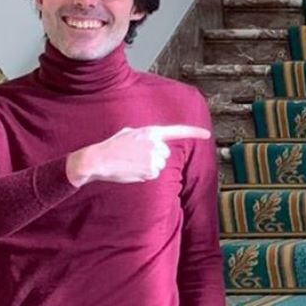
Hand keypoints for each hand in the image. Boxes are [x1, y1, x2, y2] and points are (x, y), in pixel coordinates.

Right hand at [67, 125, 210, 186]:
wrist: (98, 159)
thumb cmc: (111, 146)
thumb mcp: (129, 133)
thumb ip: (145, 135)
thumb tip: (154, 140)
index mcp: (150, 131)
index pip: (177, 131)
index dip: (194, 132)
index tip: (207, 134)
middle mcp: (155, 143)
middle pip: (165, 154)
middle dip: (154, 156)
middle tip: (135, 156)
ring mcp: (154, 157)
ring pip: (160, 165)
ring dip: (148, 166)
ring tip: (131, 162)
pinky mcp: (151, 171)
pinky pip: (153, 174)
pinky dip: (144, 174)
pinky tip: (132, 170)